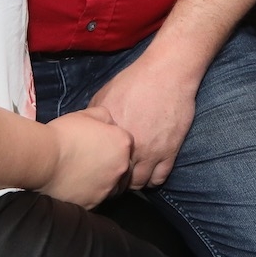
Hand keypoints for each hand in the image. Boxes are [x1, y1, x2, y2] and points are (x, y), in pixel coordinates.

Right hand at [39, 105, 133, 207]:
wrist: (43, 159)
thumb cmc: (64, 134)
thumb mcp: (87, 114)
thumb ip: (105, 117)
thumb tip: (110, 124)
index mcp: (123, 144)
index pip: (126, 143)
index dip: (112, 142)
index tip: (98, 143)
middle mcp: (122, 167)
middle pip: (123, 166)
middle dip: (111, 163)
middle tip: (90, 159)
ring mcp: (109, 187)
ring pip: (112, 185)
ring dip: (103, 180)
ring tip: (82, 173)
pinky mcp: (95, 203)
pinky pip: (96, 198)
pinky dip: (89, 193)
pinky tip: (76, 184)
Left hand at [90, 56, 198, 188]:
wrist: (167, 73)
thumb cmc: (135, 80)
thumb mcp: (105, 94)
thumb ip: (94, 117)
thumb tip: (85, 131)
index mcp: (109, 136)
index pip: (100, 166)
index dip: (99, 171)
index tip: (100, 170)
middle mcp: (128, 148)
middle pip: (118, 179)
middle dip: (115, 181)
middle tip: (114, 178)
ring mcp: (150, 152)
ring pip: (139, 182)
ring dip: (134, 183)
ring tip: (132, 177)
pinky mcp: (169, 151)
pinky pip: (160, 178)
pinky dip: (153, 180)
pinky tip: (149, 174)